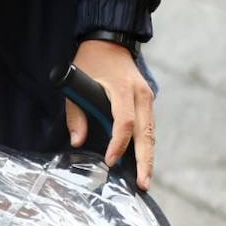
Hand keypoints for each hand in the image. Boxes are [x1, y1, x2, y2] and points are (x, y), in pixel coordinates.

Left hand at [64, 40, 154, 189]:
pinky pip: (149, 127)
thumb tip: (77, 142)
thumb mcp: (74, 84)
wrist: (109, 40)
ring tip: (145, 179)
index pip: (125, 122)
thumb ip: (75, 114)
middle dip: (145, 161)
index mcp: (122, 89)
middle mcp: (141, 95)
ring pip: (151, 133)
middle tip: (143, 184)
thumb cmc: (89, 62)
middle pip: (147, 133)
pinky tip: (142, 161)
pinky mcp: (147, 100)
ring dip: (148, 156)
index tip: (110, 160)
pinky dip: (146, 144)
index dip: (118, 143)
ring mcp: (147, 97)